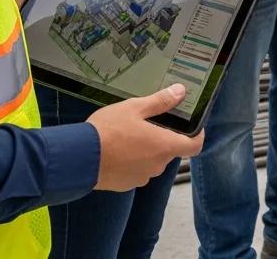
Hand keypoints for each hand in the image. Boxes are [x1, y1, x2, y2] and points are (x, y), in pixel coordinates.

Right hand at [87, 84, 203, 190]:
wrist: (79, 158)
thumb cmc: (110, 130)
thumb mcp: (135, 107)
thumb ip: (160, 101)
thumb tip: (181, 91)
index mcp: (164, 146)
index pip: (194, 146)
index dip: (197, 136)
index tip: (193, 127)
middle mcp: (157, 165)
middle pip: (170, 150)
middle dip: (163, 137)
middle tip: (148, 122)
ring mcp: (141, 177)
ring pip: (152, 160)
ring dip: (147, 149)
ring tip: (129, 134)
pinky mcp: (126, 184)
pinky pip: (137, 170)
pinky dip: (133, 160)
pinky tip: (118, 149)